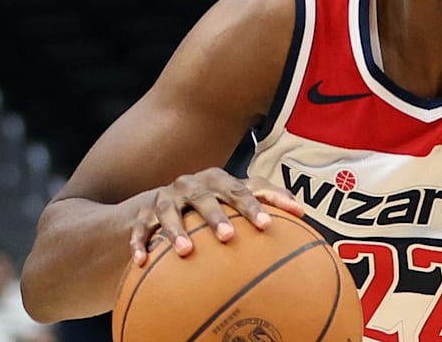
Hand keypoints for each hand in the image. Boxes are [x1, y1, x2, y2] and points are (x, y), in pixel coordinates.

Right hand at [128, 168, 303, 265]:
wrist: (165, 199)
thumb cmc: (213, 199)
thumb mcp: (237, 194)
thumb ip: (267, 198)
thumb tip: (301, 211)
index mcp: (218, 180)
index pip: (239, 190)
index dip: (253, 205)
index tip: (266, 224)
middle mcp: (191, 185)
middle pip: (205, 199)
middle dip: (216, 217)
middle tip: (229, 237)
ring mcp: (166, 199)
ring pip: (170, 212)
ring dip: (177, 230)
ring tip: (187, 252)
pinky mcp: (143, 215)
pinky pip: (140, 230)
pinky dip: (140, 244)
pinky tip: (143, 261)